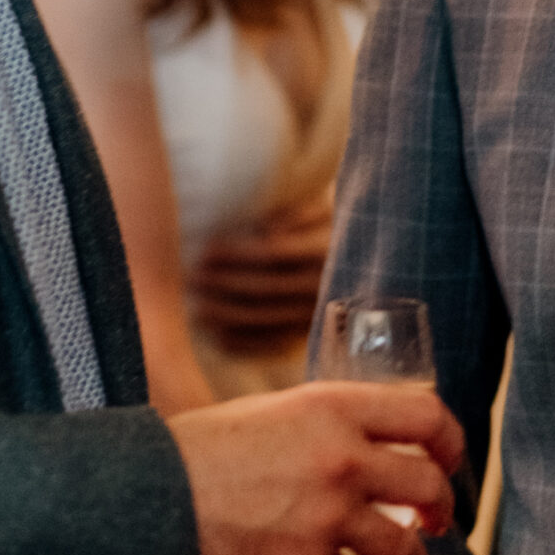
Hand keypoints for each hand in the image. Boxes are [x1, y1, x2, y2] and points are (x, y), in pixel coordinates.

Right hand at [170, 380, 463, 554]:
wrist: (150, 499)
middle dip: (441, 510)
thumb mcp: (276, 411)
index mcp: (333, 408)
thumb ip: (329, 423)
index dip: (450, 442)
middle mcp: (341, 459)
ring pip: (403, 547)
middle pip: (429, 486)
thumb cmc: (205, 451)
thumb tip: (376, 444)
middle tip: (435, 521)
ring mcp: (328, 516)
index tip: (449, 461)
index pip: (427, 416)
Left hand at [190, 197, 332, 353]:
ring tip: (196, 309)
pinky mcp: (311, 337)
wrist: (362, 261)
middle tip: (192, 279)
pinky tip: (217, 336)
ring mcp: (318, 316)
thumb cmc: (327, 226)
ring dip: (227, 316)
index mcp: (325, 249)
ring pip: (267, 320)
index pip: (273, 254)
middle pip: (265, 289)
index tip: (206, 251)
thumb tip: (265, 230)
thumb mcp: (319, 209)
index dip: (236, 255)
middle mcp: (323, 286)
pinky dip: (244, 344)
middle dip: (224, 285)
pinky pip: (274, 346)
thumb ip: (293, 213)